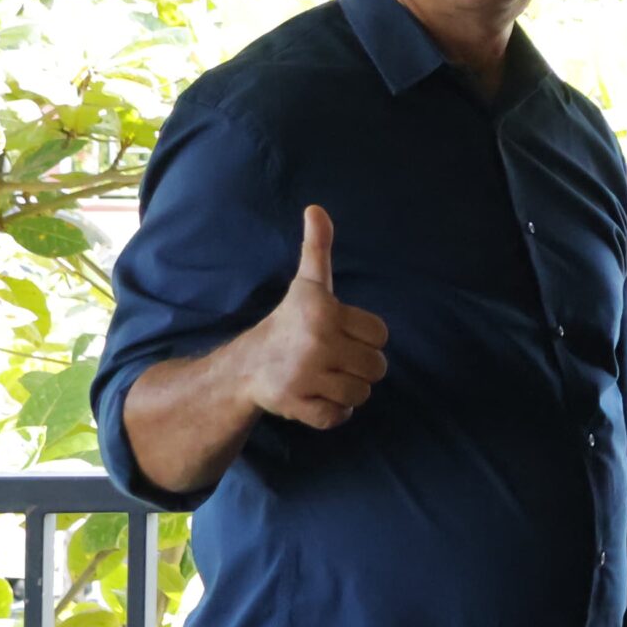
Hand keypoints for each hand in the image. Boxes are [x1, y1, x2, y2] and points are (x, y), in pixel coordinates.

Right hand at [235, 206, 389, 429]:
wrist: (245, 366)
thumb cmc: (289, 322)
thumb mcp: (308, 283)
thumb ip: (318, 247)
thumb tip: (316, 209)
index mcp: (325, 313)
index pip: (381, 334)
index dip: (365, 337)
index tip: (341, 333)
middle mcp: (317, 344)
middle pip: (377, 367)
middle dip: (361, 366)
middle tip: (334, 359)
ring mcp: (306, 378)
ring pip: (361, 394)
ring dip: (348, 390)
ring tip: (326, 377)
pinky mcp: (296, 407)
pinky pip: (339, 417)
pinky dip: (335, 413)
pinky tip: (318, 398)